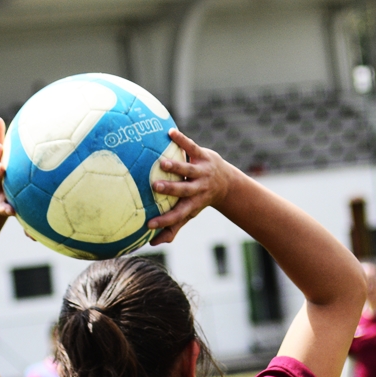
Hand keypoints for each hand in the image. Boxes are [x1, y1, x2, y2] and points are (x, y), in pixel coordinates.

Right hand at [146, 129, 233, 245]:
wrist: (226, 182)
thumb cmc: (199, 199)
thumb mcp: (189, 212)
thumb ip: (173, 227)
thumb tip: (152, 243)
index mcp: (193, 203)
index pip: (178, 214)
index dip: (165, 221)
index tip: (149, 224)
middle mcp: (199, 187)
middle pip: (185, 190)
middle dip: (171, 189)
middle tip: (155, 186)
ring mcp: (202, 170)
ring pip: (189, 169)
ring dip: (176, 166)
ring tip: (162, 163)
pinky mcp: (203, 155)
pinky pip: (192, 146)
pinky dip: (181, 140)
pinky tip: (170, 133)